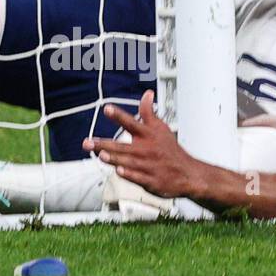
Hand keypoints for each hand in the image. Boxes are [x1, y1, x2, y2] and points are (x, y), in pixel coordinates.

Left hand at [82, 90, 202, 199]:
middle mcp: (146, 149)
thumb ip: (149, 112)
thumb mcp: (161, 128)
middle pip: (122, 145)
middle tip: (88, 142)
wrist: (187, 173)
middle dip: (104, 144)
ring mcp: (148, 166)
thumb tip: (147, 94)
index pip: (131, 122)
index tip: (107, 109)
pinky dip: (129, 174)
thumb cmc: (170, 150)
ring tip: (101, 154)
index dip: (119, 115)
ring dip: (114, 158)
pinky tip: (119, 171)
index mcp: (148, 135)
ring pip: (128, 161)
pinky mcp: (150, 180)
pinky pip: (138, 177)